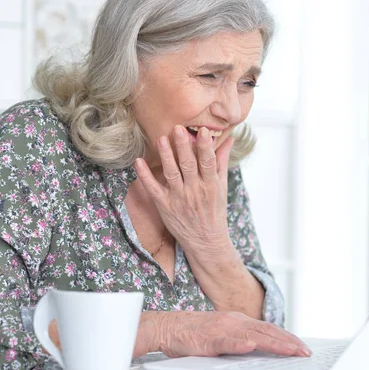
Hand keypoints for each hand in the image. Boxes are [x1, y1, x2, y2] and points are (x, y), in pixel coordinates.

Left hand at [133, 125, 234, 266]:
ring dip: (166, 156)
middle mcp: (195, 190)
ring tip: (161, 139)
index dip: (205, 146)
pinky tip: (139, 162)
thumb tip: (229, 139)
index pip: (208, 162)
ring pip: (171, 174)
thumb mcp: (222, 186)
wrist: (206, 241)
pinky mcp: (165, 206)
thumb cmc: (215, 211)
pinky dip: (145, 176)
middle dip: (183, 146)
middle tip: (178, 128)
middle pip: (189, 165)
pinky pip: (154, 189)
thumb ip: (222, 161)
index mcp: (211, 185)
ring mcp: (179, 198)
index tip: (203, 131)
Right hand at [135, 311, 311, 357]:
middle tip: (304, 352)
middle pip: (267, 331)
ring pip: (253, 335)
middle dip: (288, 341)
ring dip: (273, 343)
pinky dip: (240, 343)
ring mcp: (223, 329)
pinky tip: (251, 346)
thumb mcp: (223, 334)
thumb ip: (241, 339)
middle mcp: (234, 321)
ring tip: (289, 350)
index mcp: (239, 321)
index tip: (301, 346)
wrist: (168, 327)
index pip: (269, 328)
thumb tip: (260, 348)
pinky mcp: (209, 339)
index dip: (287, 337)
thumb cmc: (194, 333)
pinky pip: (227, 341)